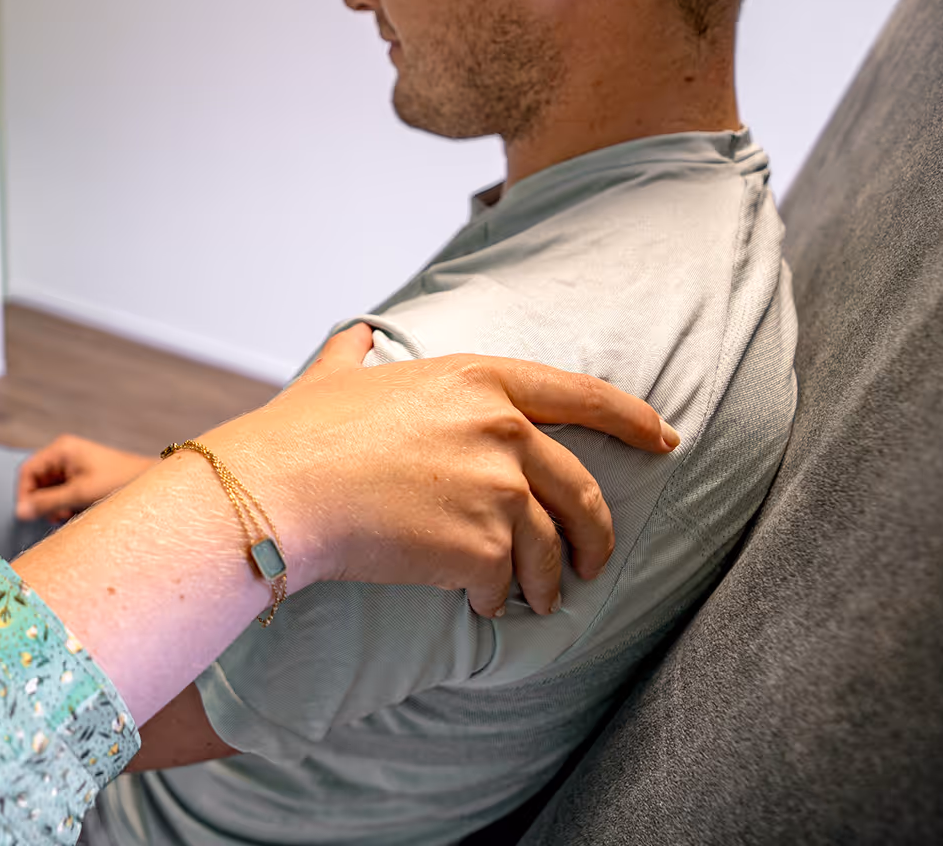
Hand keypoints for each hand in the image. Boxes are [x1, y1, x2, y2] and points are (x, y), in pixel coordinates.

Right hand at [16, 435, 158, 521]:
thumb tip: (19, 512)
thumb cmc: (118, 483)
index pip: (27, 471)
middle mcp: (64, 453)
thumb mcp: (79, 494)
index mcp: (61, 449)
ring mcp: (73, 464)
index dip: (24, 494)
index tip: (30, 515)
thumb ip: (47, 503)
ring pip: (50, 489)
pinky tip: (79, 511)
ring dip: (56, 505)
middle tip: (59, 516)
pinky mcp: (82, 475)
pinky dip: (66, 503)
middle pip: (37, 481)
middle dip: (44, 502)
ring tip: (71, 514)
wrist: (150, 485)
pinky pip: (63, 491)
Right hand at [197, 324, 677, 617]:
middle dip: (595, 533)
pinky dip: (494, 602)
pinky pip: (505, 585)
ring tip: (534, 599)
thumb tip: (357, 336)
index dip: (631, 419)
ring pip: (550, 549)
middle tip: (592, 560)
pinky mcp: (481, 547)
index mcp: (479, 379)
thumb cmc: (297, 434)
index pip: (580, 396)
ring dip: (546, 580)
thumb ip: (355, 354)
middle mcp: (503, 430)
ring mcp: (497, 490)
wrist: (278, 489)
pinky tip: (475, 608)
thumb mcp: (334, 376)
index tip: (664, 438)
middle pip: (579, 488)